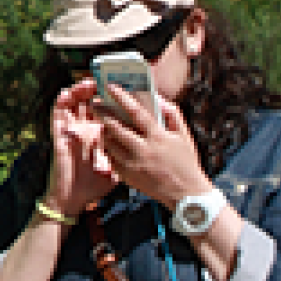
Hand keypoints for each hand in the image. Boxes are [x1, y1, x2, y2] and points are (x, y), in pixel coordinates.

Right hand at [45, 80, 116, 216]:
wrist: (75, 198)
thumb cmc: (95, 184)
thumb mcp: (118, 165)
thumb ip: (129, 152)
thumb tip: (150, 141)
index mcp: (100, 133)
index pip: (106, 109)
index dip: (113, 97)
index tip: (126, 86)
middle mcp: (86, 128)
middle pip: (91, 101)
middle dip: (99, 89)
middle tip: (108, 78)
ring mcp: (72, 129)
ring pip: (74, 101)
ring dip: (81, 90)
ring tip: (91, 82)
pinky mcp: (59, 134)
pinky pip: (57, 112)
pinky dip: (61, 100)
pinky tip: (68, 92)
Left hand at [96, 80, 213, 203]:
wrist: (185, 194)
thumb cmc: (186, 161)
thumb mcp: (183, 135)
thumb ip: (171, 113)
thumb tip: (157, 98)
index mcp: (157, 137)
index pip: (136, 112)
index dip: (121, 97)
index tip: (110, 86)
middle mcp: (142, 150)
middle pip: (115, 127)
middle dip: (102, 112)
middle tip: (94, 103)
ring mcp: (132, 164)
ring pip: (109, 142)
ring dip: (103, 130)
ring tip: (101, 121)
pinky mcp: (126, 175)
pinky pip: (111, 157)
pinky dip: (108, 147)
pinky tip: (109, 141)